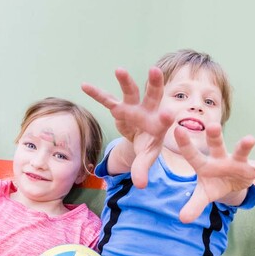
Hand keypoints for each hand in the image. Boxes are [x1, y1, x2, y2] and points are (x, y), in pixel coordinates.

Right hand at [82, 67, 174, 187]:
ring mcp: (134, 107)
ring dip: (125, 82)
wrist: (141, 138)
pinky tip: (84, 85)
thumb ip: (143, 170)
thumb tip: (141, 185)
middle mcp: (149, 111)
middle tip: (155, 71)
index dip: (167, 117)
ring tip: (119, 70)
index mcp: (160, 124)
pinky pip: (107, 100)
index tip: (170, 113)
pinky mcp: (120, 109)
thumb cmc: (148, 146)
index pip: (166, 119)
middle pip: (154, 95)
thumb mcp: (146, 158)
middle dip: (154, 84)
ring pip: (131, 92)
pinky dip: (97, 93)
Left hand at [174, 124, 254, 222]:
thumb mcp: (203, 195)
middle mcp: (220, 159)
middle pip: (216, 146)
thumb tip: (182, 219)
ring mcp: (237, 162)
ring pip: (240, 152)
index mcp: (204, 164)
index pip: (192, 154)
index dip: (185, 144)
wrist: (229, 183)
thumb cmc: (213, 184)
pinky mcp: (251, 168)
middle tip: (213, 126)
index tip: (177, 130)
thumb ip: (194, 205)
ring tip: (250, 139)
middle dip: (215, 137)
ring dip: (244, 146)